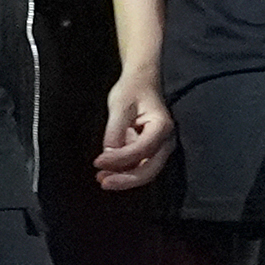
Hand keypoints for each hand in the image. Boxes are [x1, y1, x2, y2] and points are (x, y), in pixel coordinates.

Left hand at [95, 74, 173, 190]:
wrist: (141, 82)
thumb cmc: (132, 90)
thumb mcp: (119, 106)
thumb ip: (114, 131)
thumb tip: (107, 155)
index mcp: (162, 126)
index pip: (143, 149)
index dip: (120, 158)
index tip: (98, 161)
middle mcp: (165, 140)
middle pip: (150, 169)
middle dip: (126, 179)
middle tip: (103, 182)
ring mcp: (159, 147)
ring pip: (145, 171)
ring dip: (124, 178)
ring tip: (101, 178)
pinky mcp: (149, 150)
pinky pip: (139, 166)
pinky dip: (124, 172)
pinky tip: (107, 172)